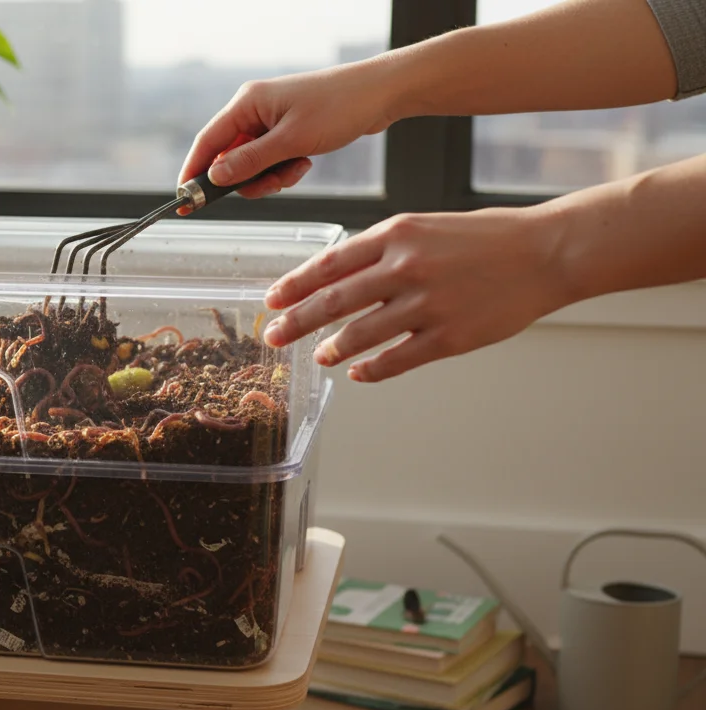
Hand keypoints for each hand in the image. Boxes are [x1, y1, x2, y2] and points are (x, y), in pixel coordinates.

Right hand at [177, 60, 399, 200]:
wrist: (379, 94)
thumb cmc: (338, 107)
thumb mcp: (291, 141)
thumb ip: (250, 161)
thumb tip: (215, 177)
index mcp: (247, 103)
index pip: (207, 142)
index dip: (194, 173)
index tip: (185, 201)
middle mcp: (253, 110)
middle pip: (229, 158)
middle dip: (248, 179)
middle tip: (270, 185)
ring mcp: (270, 121)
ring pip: (252, 164)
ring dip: (270, 177)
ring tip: (296, 170)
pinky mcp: (285, 130)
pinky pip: (270, 160)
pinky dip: (283, 170)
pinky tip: (304, 163)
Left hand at [261, 208, 573, 382]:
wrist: (546, 252)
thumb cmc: (486, 238)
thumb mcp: (426, 226)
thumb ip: (383, 249)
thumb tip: (338, 276)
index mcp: (397, 233)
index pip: (330, 263)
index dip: (295, 285)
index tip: (272, 299)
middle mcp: (407, 267)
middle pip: (334, 301)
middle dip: (297, 321)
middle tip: (274, 336)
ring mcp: (428, 304)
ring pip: (361, 334)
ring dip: (333, 348)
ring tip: (318, 356)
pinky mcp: (450, 337)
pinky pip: (397, 359)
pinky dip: (372, 369)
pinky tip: (358, 373)